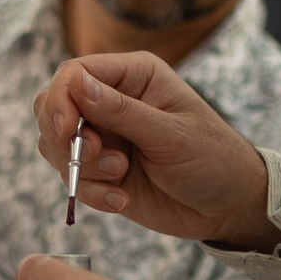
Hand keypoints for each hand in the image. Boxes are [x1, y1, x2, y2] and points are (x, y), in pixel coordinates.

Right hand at [31, 55, 274, 247]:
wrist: (227, 206)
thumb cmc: (213, 159)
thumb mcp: (171, 134)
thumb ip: (121, 111)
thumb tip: (76, 84)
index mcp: (133, 76)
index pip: (74, 73)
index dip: (60, 99)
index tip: (65, 130)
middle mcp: (111, 101)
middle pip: (53, 107)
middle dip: (65, 137)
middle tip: (98, 157)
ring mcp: (104, 137)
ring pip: (55, 145)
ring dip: (81, 168)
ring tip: (120, 178)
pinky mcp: (100, 171)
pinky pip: (72, 178)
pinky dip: (90, 193)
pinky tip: (122, 200)